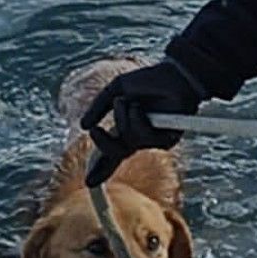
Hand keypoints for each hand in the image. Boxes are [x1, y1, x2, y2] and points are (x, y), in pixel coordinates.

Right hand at [80, 58, 203, 186]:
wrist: (174, 75)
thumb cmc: (150, 80)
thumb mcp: (117, 89)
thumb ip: (99, 106)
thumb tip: (82, 125)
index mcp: (127, 127)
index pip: (111, 152)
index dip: (100, 168)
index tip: (89, 182)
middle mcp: (140, 137)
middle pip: (116, 153)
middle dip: (103, 144)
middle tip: (95, 131)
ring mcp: (153, 140)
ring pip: (128, 141)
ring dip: (123, 119)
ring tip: (132, 102)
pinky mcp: (167, 140)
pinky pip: (143, 137)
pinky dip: (138, 120)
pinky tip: (141, 107)